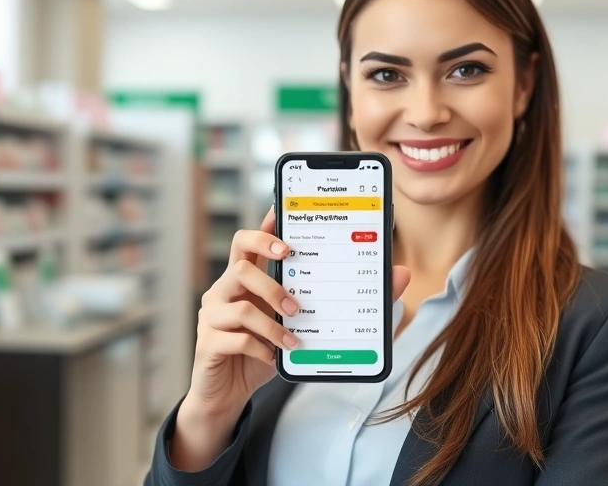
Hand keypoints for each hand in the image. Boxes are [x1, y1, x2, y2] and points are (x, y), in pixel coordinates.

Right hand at [182, 207, 410, 424]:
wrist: (227, 393)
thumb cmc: (263, 350)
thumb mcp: (299, 326)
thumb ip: (344, 299)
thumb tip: (400, 275)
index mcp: (246, 278)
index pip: (249, 241)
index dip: (264, 228)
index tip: (281, 214)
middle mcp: (224, 289)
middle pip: (240, 262)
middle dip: (272, 279)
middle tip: (296, 301)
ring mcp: (212, 315)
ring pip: (241, 303)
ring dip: (272, 322)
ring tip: (294, 336)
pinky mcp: (208, 342)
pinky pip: (236, 337)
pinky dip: (261, 348)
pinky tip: (275, 357)